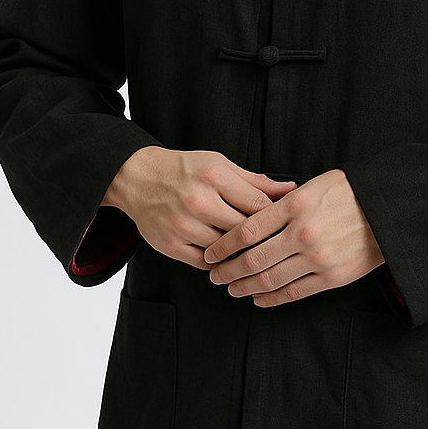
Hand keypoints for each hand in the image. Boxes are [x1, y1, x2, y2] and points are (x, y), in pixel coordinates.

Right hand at [101, 146, 295, 269]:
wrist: (138, 178)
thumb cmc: (182, 170)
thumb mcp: (220, 165)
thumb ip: (255, 181)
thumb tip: (289, 190)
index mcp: (214, 177)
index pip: (258, 204)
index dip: (277, 217)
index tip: (286, 224)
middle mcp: (198, 201)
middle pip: (245, 231)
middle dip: (263, 240)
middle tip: (277, 246)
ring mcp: (183, 225)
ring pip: (226, 251)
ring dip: (242, 255)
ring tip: (254, 255)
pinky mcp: (170, 245)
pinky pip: (205, 263)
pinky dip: (220, 263)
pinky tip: (229, 259)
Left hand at [203, 169, 384, 306]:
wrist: (389, 210)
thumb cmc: (351, 193)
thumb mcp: (314, 186)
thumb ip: (282, 202)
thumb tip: (251, 216)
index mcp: (295, 206)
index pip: (246, 230)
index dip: (223, 245)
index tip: (212, 252)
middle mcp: (303, 233)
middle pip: (252, 258)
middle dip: (228, 270)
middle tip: (215, 275)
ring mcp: (318, 257)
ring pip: (270, 279)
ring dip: (245, 286)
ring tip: (232, 288)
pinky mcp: (332, 277)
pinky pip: (294, 292)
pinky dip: (272, 298)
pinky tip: (259, 298)